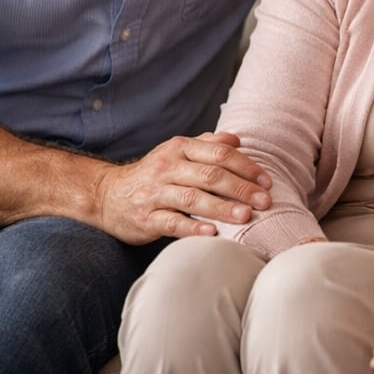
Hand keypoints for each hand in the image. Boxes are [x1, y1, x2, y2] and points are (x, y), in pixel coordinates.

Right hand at [92, 131, 271, 243]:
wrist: (106, 195)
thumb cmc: (153, 174)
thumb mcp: (176, 152)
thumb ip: (207, 144)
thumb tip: (237, 139)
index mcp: (179, 148)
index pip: (219, 154)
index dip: (246, 167)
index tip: (267, 182)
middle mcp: (167, 167)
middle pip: (210, 175)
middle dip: (241, 189)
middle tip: (265, 201)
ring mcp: (155, 193)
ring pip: (193, 198)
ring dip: (222, 208)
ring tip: (246, 216)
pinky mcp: (145, 218)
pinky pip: (172, 222)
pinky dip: (193, 228)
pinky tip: (213, 233)